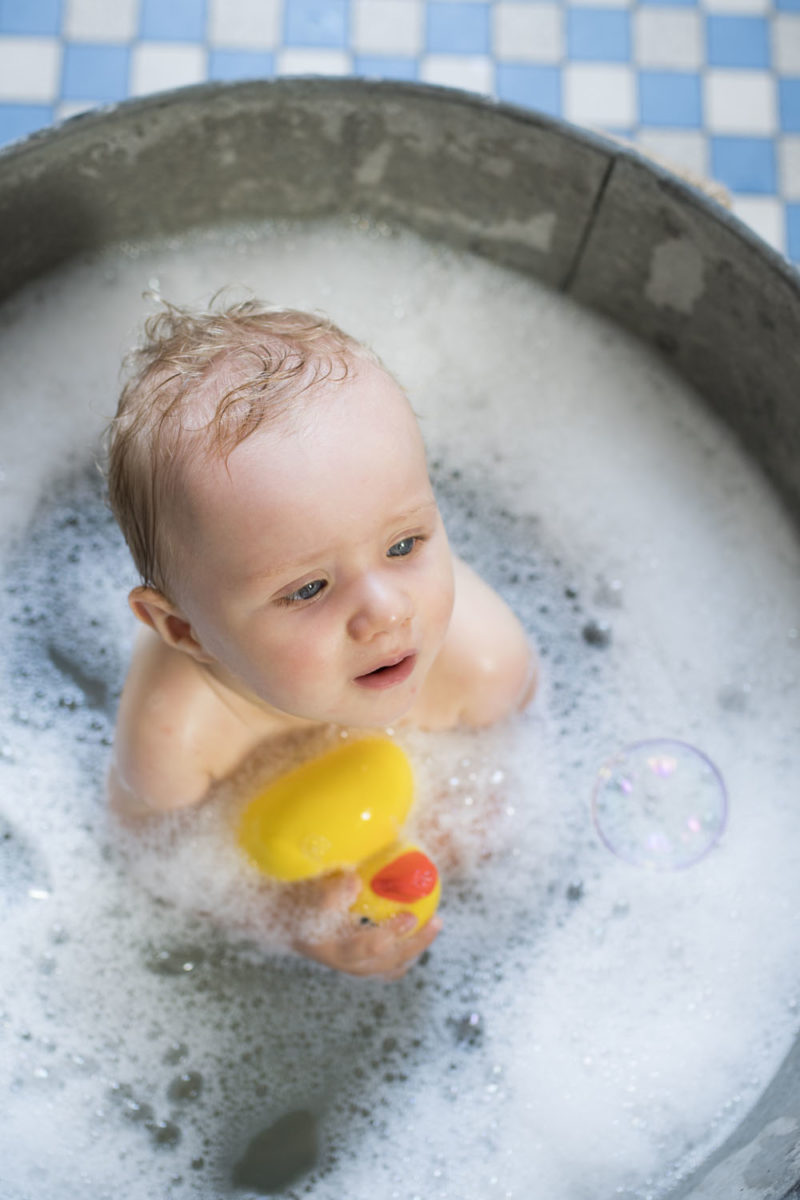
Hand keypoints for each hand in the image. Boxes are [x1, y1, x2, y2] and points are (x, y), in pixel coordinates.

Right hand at [289, 872, 441, 980]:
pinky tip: (414, 937)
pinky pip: (383, 966)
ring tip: (432, 927)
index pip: (367, 947)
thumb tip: (353, 882)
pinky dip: (402, 954)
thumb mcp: (307, 893)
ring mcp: (348, 965)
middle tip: (437, 922)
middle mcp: (341, 962)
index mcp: (330, 947)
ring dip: (413, 949)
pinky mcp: (353, 962)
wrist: (276, 916)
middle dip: (415, 944)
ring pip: (387, 967)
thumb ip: (329, 892)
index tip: (412, 915)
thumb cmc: (294, 897)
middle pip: (386, 961)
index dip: (392, 934)